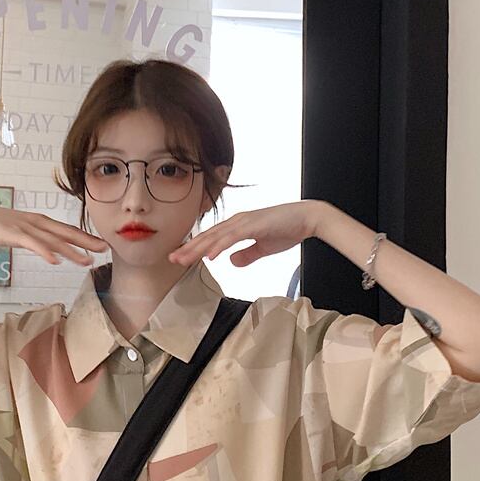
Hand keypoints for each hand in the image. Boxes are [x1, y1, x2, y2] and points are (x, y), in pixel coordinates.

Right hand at [0, 205, 109, 266]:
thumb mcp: (20, 232)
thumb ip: (36, 239)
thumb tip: (51, 250)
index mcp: (39, 221)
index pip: (66, 229)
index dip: (84, 237)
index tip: (101, 244)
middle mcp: (36, 222)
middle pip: (65, 233)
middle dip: (86, 241)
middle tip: (105, 248)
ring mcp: (25, 228)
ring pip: (53, 240)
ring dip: (71, 251)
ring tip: (87, 260)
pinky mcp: (12, 234)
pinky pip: (32, 244)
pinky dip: (44, 252)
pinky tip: (55, 261)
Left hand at [168, 200, 323, 266]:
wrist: (308, 218)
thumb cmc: (287, 229)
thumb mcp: (263, 248)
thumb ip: (247, 254)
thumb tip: (231, 262)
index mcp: (238, 226)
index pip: (211, 239)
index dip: (194, 248)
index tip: (180, 257)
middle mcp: (237, 221)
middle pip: (208, 237)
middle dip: (189, 248)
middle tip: (172, 259)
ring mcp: (245, 222)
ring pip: (216, 237)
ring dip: (199, 248)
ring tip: (183, 258)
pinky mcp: (254, 225)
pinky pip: (233, 237)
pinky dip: (220, 246)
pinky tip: (210, 255)